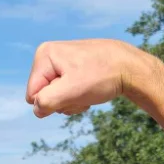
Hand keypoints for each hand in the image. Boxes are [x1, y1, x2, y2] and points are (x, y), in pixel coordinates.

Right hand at [25, 39, 147, 118]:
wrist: (132, 68)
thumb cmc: (102, 77)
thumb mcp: (70, 92)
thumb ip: (45, 102)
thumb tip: (37, 109)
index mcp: (44, 55)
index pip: (32, 95)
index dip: (52, 101)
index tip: (73, 92)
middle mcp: (49, 55)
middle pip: (44, 95)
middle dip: (62, 101)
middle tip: (82, 93)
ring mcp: (62, 61)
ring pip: (55, 96)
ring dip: (72, 101)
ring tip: (88, 90)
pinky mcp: (73, 67)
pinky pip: (66, 91)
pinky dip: (78, 96)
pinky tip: (91, 88)